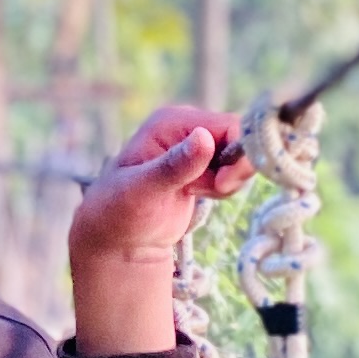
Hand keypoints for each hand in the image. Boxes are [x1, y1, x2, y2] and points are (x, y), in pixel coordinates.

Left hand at [64, 106, 251, 357]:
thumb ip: (175, 166)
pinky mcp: (203, 165)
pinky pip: (232, 171)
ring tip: (194, 193)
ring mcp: (196, 146)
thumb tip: (204, 138)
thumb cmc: (120, 211)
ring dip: (227, 181)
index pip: (230, 125)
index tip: (222, 184)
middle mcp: (187, 127)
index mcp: (172, 121)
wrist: (118, 236)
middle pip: (240, 139)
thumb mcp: (145, 190)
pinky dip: (224, 187)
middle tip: (209, 192)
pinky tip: (197, 195)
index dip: (237, 154)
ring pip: (239, 157)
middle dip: (233, 170)